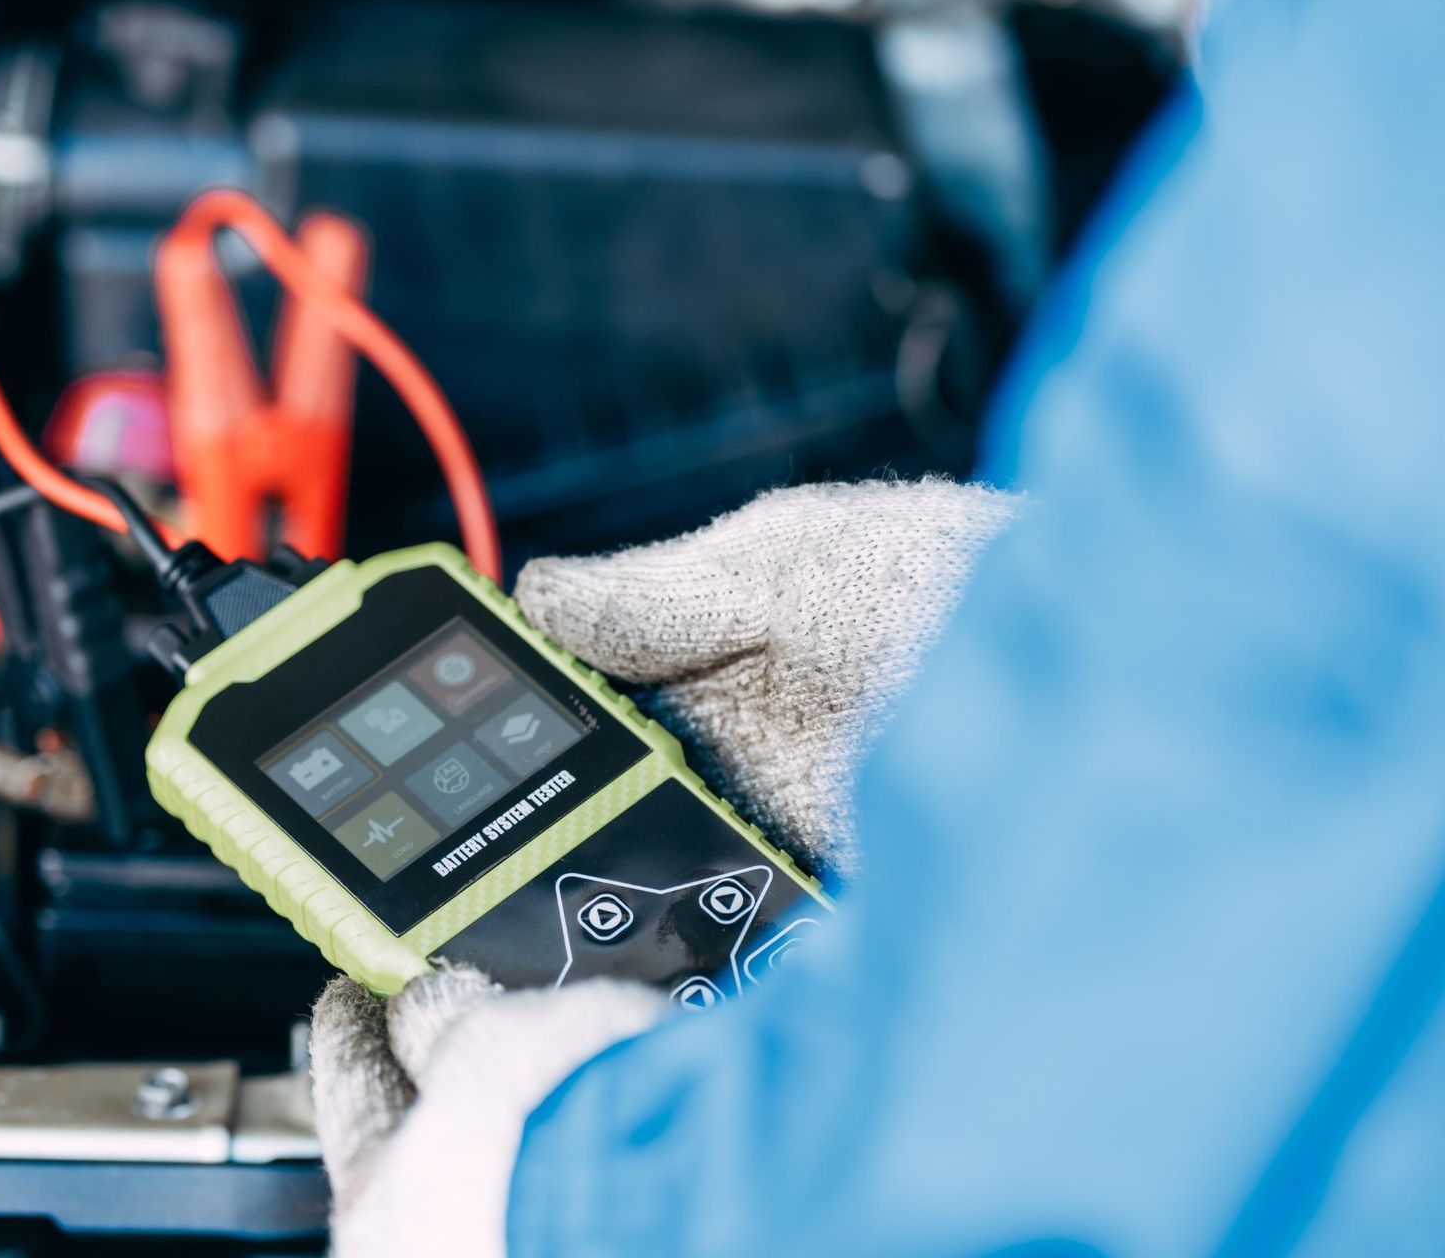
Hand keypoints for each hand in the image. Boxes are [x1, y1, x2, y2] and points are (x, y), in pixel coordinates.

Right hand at [309, 478, 1016, 1253]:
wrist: (1149, 662)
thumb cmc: (975, 584)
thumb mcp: (794, 560)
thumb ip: (658, 591)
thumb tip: (527, 598)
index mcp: (692, 677)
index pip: (541, 722)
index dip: (458, 749)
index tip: (381, 776)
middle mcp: (722, 771)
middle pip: (572, 823)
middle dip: (499, 853)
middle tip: (424, 885)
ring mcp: (774, 850)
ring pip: (639, 897)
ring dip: (582, 910)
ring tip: (498, 933)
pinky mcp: (827, 917)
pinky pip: (729, 959)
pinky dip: (682, 968)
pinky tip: (636, 968)